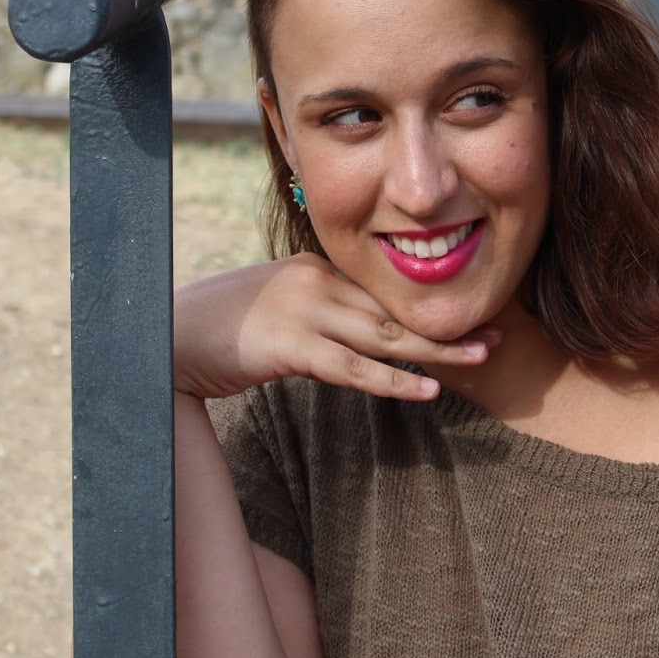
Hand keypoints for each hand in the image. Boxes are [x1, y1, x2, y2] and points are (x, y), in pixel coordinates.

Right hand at [173, 253, 497, 401]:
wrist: (163, 334)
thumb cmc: (220, 326)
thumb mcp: (277, 307)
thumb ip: (320, 315)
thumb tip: (356, 339)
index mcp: (318, 267)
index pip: (384, 290)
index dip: (428, 308)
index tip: (472, 315)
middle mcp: (317, 281)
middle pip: (395, 308)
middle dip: (446, 325)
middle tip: (496, 334)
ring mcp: (304, 312)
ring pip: (385, 336)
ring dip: (436, 350)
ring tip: (480, 358)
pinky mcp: (289, 346)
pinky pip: (353, 369)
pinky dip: (393, 380)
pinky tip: (427, 390)